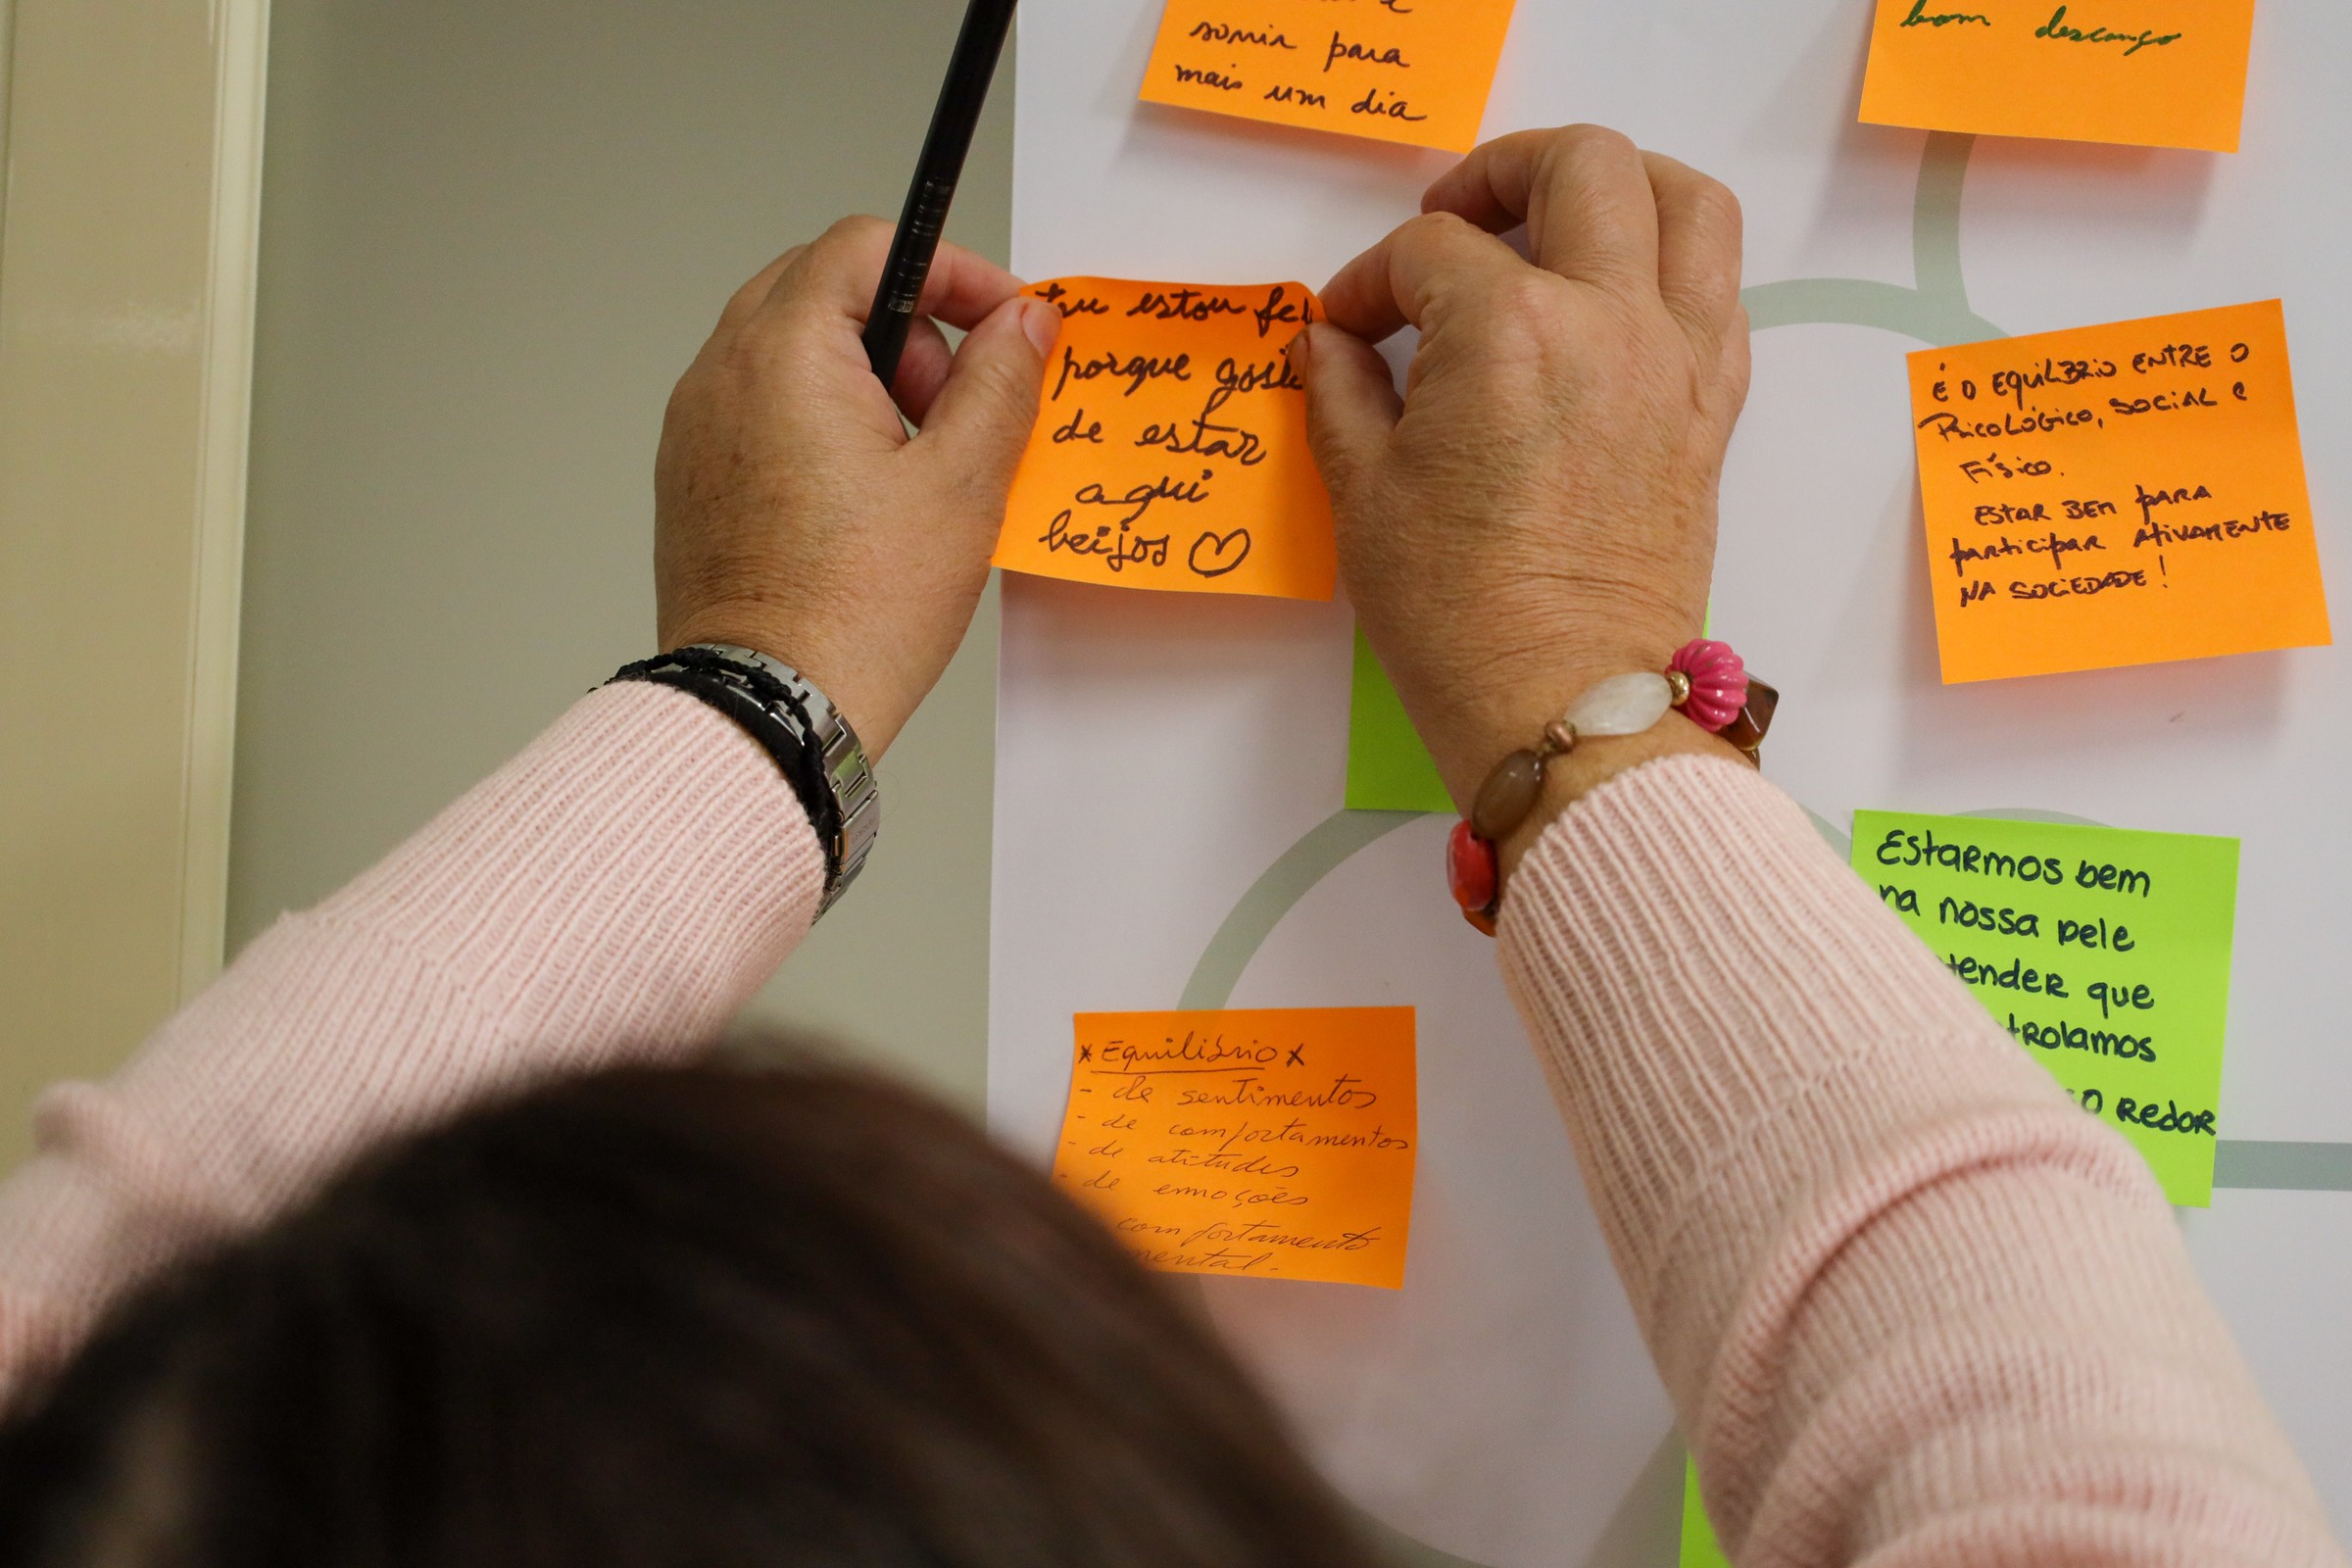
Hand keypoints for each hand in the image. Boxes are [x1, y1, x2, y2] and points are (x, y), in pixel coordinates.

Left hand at [656, 218, 1061, 758]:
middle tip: (958, 402)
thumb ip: (1000, 381)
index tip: (1001, 320)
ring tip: (916, 463)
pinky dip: (821, 420)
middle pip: (825, 288)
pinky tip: (867, 498)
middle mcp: (723, 374)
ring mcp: (698, 427)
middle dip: (909, 326)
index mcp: (785, 353)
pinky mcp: (694, 478)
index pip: (868, 245)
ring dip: (866, 375)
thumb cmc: (855, 610)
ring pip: (792, 349)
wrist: (770, 707)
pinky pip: (764, 409)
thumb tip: (1025, 322)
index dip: (951, 269)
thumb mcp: (963, 483)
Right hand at [1297, 126, 1753, 843]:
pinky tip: (1611, 303)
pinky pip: (1718, 288)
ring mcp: (1677, 359)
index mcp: (1509, 329)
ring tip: (1560, 219)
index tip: (1347, 328)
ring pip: (1687, 202)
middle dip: (1502, 173)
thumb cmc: (1459, 615)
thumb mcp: (1365, 495)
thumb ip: (1342, 393)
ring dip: (1621, 185)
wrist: (1567, 705)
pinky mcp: (1714, 407)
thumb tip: (1330, 342)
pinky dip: (1670, 266)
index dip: (1372, 281)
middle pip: (1580, 168)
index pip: (1431, 254)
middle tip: (1452, 222)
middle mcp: (1609, 319)